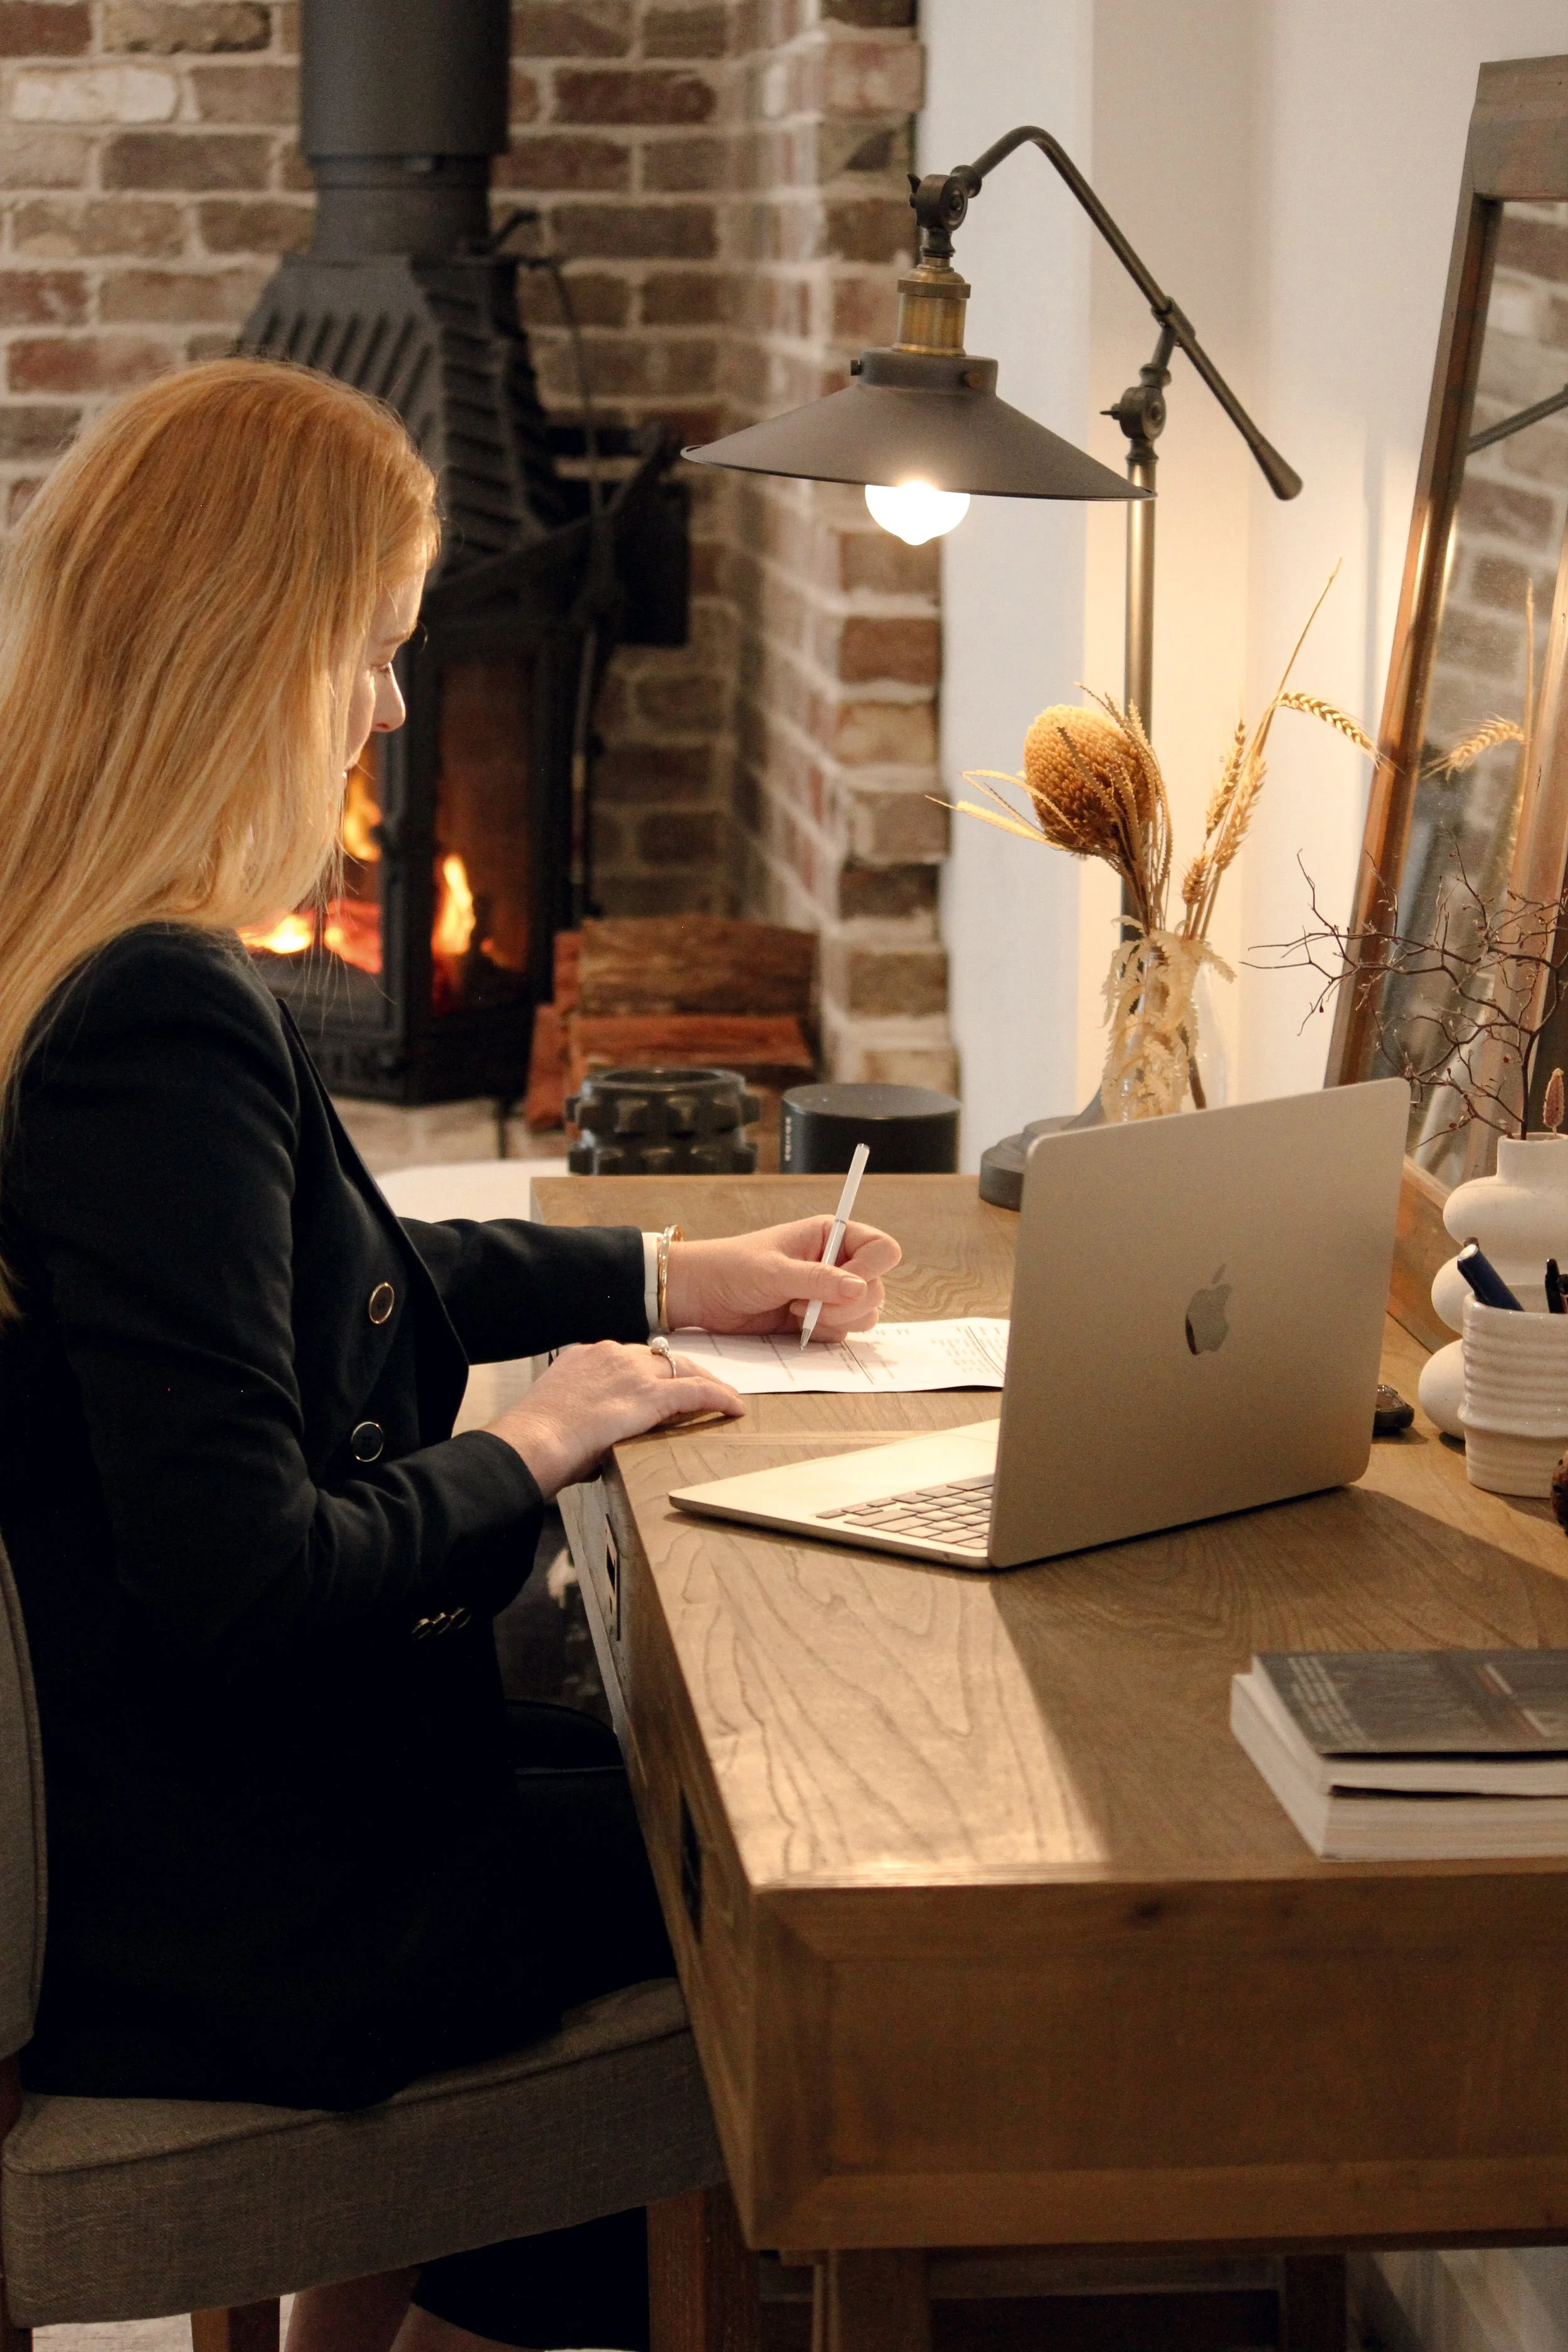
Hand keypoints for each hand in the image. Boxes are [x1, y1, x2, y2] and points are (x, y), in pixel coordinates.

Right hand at [488, 1340, 741, 1499]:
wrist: (531, 1443)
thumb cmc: (536, 1443)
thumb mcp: (561, 1417)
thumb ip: (585, 1418)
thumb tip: (599, 1443)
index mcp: (585, 1357)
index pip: (630, 1359)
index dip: (651, 1374)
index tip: (661, 1386)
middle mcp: (610, 1354)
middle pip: (661, 1358)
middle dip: (684, 1373)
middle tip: (703, 1388)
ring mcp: (631, 1371)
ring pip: (682, 1369)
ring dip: (705, 1383)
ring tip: (723, 1398)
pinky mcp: (649, 1394)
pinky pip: (695, 1391)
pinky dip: (718, 1397)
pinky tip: (734, 1408)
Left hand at [664, 1218, 901, 1342]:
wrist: (700, 1294)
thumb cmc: (731, 1268)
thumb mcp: (774, 1271)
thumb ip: (819, 1280)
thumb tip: (861, 1288)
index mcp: (831, 1235)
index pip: (881, 1249)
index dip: (871, 1269)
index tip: (845, 1285)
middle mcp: (837, 1262)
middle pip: (877, 1288)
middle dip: (847, 1305)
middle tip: (808, 1307)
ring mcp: (829, 1293)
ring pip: (865, 1314)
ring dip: (837, 1321)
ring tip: (797, 1314)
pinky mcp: (818, 1318)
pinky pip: (843, 1332)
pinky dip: (825, 1334)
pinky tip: (795, 1327)